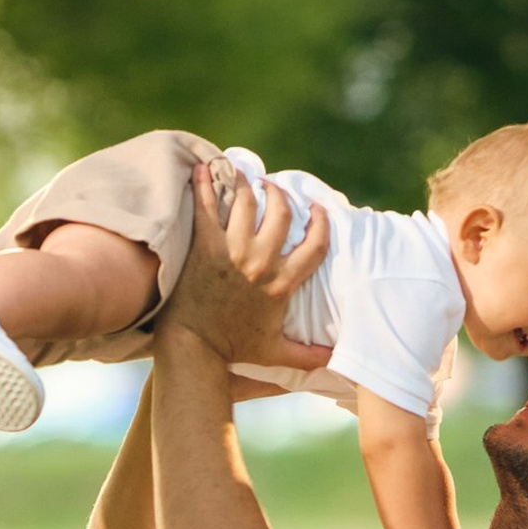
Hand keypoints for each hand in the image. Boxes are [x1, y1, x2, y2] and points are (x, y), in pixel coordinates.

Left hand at [157, 161, 333, 372]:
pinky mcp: (205, 245)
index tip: (317, 208)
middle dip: (279, 194)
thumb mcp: (276, 354)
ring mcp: (233, 251)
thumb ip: (308, 355)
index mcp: (283, 283)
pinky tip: (204, 167)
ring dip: (244, 182)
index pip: (315, 245)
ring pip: (246, 202)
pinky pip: (206, 205)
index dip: (320, 222)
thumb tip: (334, 361)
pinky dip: (204, 182)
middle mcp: (262, 262)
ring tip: (240, 174)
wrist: (193, 347)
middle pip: (280, 212)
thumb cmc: (233, 348)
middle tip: (272, 186)